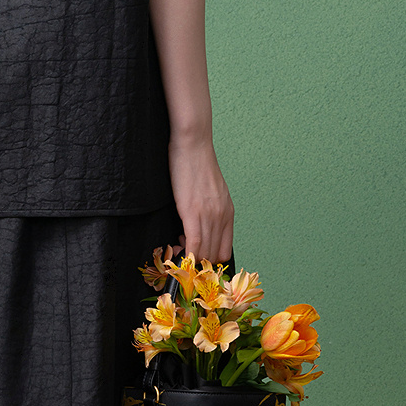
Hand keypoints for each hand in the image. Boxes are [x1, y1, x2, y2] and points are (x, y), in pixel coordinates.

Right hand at [167, 130, 233, 267]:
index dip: (209, 258)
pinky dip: (186, 254)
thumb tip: (200, 227)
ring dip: (190, 256)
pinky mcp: (193, 212)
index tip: (196, 253)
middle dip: (198, 259)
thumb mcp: (212, 192)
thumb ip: (211, 211)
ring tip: (179, 245)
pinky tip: (178, 250)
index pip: (224, 250)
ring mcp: (209, 216)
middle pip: (214, 255)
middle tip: (184, 249)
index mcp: (228, 213)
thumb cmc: (197, 165)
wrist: (192, 145)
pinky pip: (194, 244)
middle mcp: (222, 217)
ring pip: (204, 252)